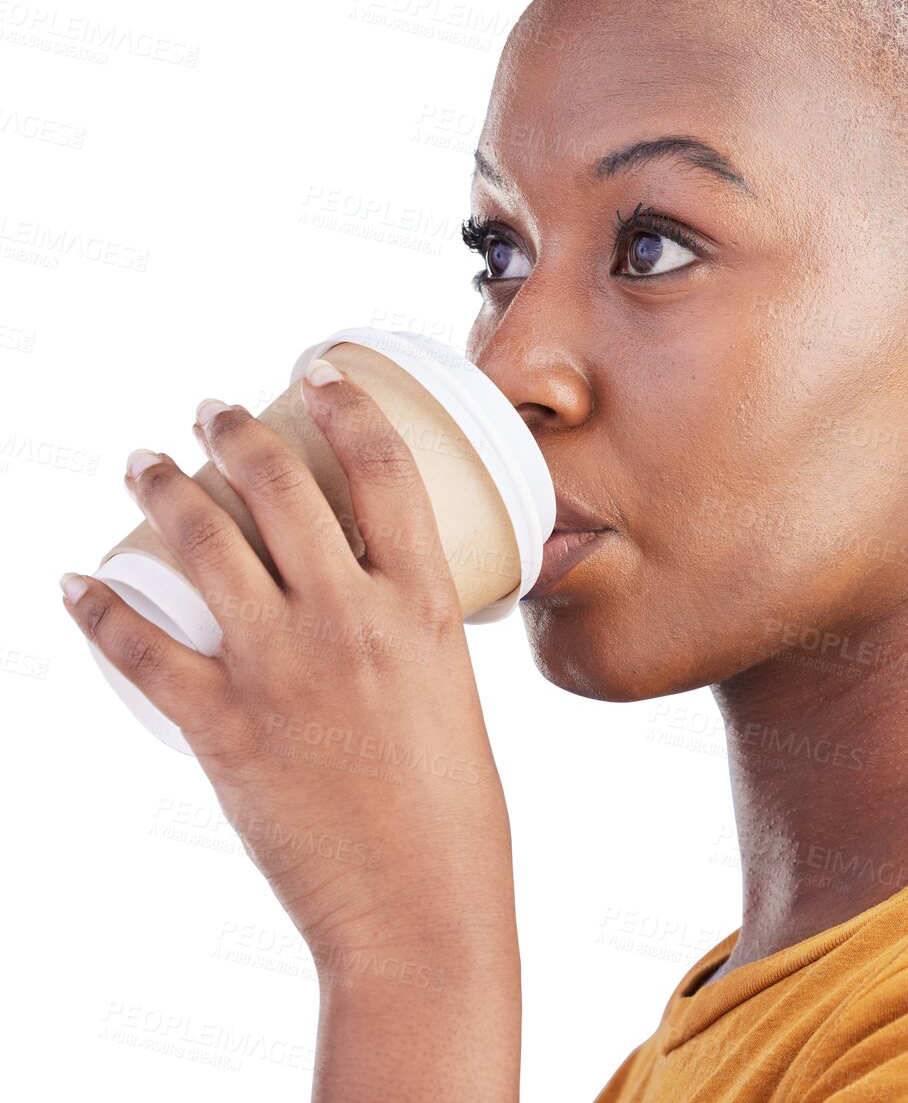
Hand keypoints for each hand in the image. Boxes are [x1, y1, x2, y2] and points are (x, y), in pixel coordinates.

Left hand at [62, 361, 517, 990]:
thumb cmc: (454, 808)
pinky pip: (141, 651)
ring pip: (202, 543)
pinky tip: (79, 585)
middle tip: (212, 409)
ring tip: (143, 461)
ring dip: (161, 486)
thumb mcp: (452, 690)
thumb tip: (372, 603)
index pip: (384, 470)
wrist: (420, 904)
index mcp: (423, 606)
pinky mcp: (222, 729)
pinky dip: (99, 611)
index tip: (320, 375)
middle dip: (234, 429)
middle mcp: (351, 620)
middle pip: (280, 486)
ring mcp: (281, 670)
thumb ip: (409, 636)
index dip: (347, 405)